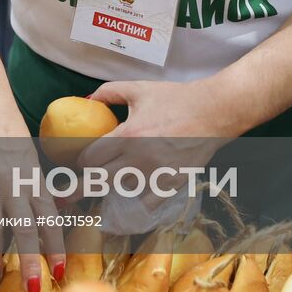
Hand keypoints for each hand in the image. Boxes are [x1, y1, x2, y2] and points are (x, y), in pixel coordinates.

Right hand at [0, 98, 66, 291]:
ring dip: (1, 254)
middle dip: (33, 260)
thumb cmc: (3, 130)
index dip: (56, 245)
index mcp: (34, 178)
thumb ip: (35, 185)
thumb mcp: (26, 157)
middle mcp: (18, 182)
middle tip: (37, 288)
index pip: (49, 218)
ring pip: (0, 224)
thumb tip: (55, 208)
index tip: (61, 270)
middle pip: (28, 227)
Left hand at [78, 79, 237, 234]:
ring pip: (123, 190)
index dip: (82, 161)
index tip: (83, 161)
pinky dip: (141, 196)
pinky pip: (147, 202)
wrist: (214, 111)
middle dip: (88, 181)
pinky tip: (139, 187)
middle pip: (100, 181)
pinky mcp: (173, 184)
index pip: (90, 160)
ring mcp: (157, 174)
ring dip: (117, 183)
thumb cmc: (175, 98)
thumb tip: (87, 98)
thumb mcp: (138, 89)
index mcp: (127, 135)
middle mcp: (140, 158)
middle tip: (77, 188)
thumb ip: (108, 92)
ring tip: (117, 176)